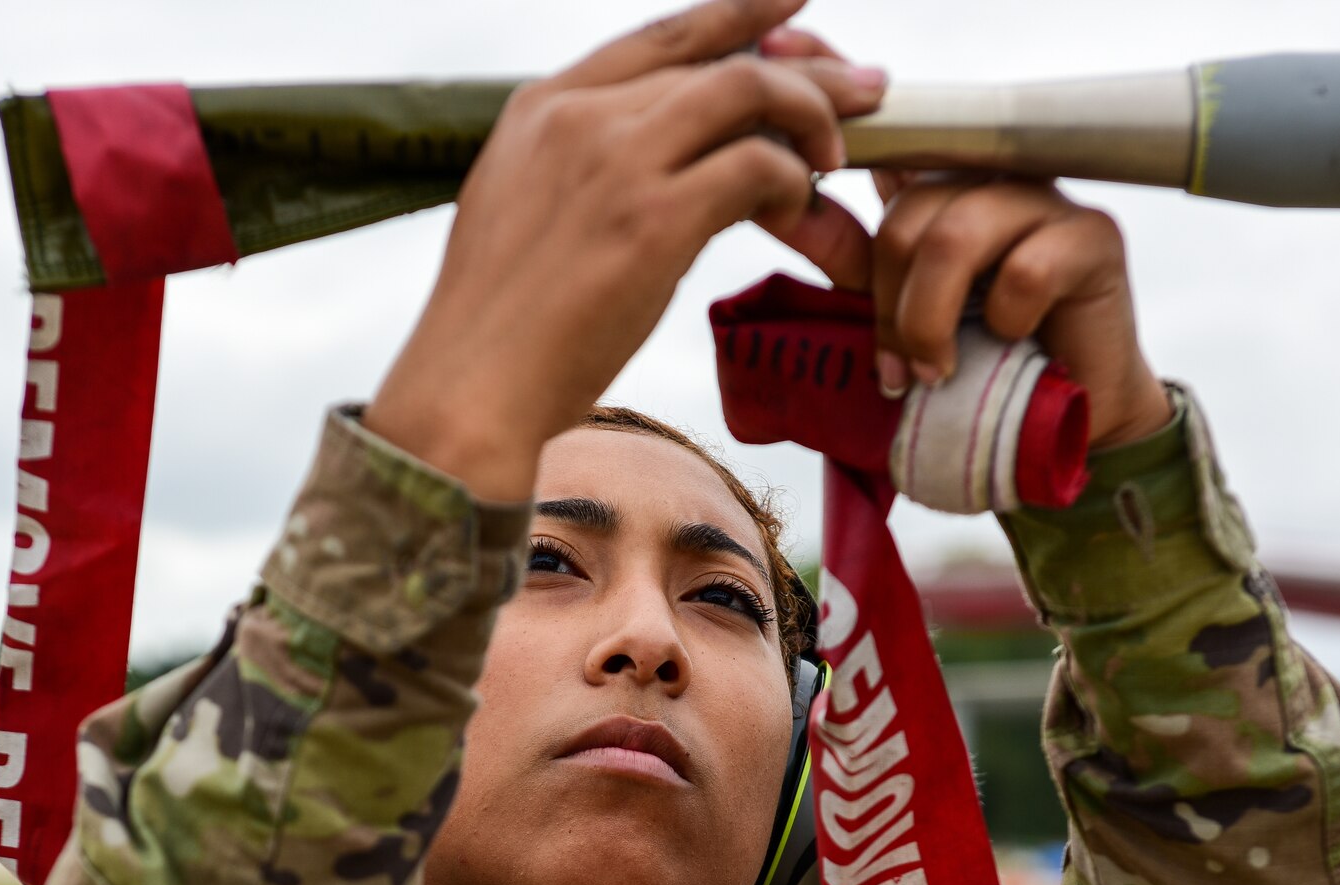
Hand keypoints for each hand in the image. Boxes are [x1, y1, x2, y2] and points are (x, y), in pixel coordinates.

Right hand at [365, 0, 887, 501]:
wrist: (469, 390)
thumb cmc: (498, 330)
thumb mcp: (519, 212)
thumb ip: (578, 168)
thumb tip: (649, 170)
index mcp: (542, 106)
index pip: (662, 35)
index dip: (739, 12)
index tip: (795, 4)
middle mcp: (579, 115)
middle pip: (720, 56)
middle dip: (807, 66)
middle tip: (869, 88)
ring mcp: (618, 160)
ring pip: (750, 90)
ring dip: (812, 117)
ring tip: (839, 158)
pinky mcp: (654, 219)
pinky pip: (759, 167)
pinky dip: (796, 185)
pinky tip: (803, 214)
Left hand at [762, 32, 1174, 450]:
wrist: (1067, 418)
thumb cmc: (978, 362)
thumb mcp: (901, 308)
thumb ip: (850, 257)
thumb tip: (781, 201)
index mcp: (940, 184)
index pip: (888, 121)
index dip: (832, 77)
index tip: (777, 49)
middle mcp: (990, 176)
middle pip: (906, 212)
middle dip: (888, 304)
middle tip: (894, 369)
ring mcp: (1045, 199)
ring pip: (954, 237)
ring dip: (930, 322)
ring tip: (935, 372)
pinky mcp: (1093, 236)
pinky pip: (1024, 270)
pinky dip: (1006, 321)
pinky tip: (1013, 341)